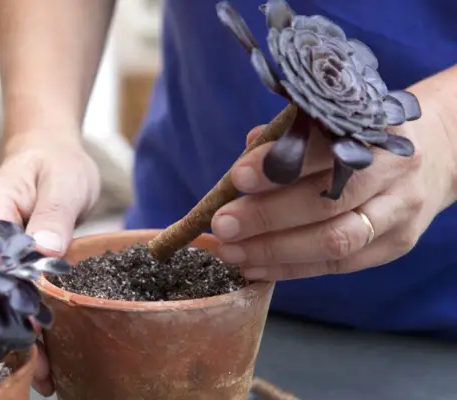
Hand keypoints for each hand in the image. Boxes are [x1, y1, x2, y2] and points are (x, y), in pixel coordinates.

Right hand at [0, 131, 99, 395]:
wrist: (50, 155)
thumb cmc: (57, 164)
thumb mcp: (64, 183)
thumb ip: (54, 216)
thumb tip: (45, 251)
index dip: (5, 294)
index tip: (31, 326)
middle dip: (6, 324)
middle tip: (38, 362)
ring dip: (15, 328)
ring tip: (42, 368)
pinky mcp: (4, 261)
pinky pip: (8, 290)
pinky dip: (23, 316)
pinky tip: (40, 345)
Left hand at [212, 84, 456, 280]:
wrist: (437, 154)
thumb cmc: (367, 135)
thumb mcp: (337, 120)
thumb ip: (293, 133)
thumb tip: (246, 153)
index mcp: (374, 131)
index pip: (323, 151)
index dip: (279, 166)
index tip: (237, 177)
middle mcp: (393, 173)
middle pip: (328, 203)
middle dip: (267, 217)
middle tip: (223, 223)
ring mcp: (399, 214)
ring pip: (335, 242)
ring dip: (274, 250)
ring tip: (230, 251)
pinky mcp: (395, 246)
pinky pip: (338, 266)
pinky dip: (290, 269)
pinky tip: (253, 266)